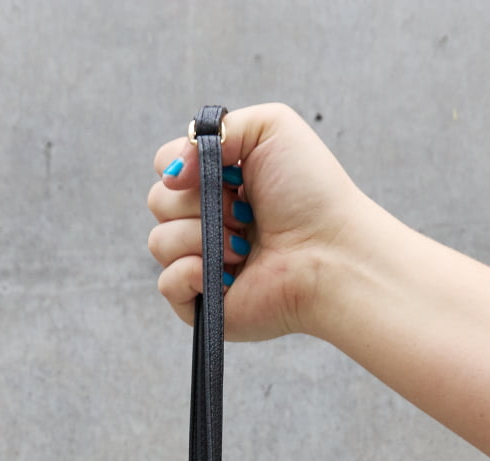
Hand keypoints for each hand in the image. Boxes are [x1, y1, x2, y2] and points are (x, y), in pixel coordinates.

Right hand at [147, 102, 365, 342]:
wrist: (331, 253)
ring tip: (244, 246)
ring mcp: (202, 265)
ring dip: (202, 237)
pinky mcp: (202, 304)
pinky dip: (193, 272)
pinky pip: (166, 283)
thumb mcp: (269, 126)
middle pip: (158, 201)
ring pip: (158, 241)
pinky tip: (230, 273)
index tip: (230, 173)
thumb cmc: (312, 192)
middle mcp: (207, 224)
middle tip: (245, 213)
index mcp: (219, 185)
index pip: (167, 168)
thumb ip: (215, 128)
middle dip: (200, 201)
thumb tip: (171, 174)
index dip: (187, 166)